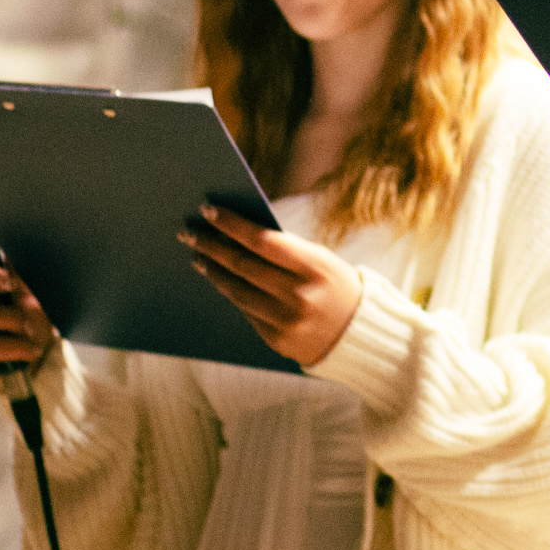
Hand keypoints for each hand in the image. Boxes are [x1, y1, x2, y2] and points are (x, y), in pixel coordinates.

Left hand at [182, 205, 363, 366]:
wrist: (360, 335)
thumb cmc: (337, 286)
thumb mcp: (321, 261)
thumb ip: (286, 250)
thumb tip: (238, 233)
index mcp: (315, 267)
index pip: (263, 241)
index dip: (232, 225)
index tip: (208, 210)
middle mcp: (299, 295)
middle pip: (243, 266)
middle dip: (212, 246)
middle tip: (189, 233)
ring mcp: (286, 321)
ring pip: (237, 291)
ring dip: (214, 271)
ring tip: (199, 257)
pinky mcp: (276, 339)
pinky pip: (246, 312)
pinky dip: (231, 293)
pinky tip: (220, 280)